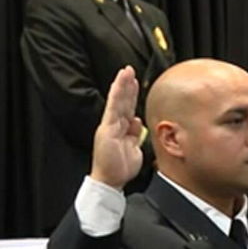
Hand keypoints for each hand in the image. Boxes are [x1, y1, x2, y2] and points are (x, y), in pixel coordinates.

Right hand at [90, 66, 143, 188]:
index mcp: (122, 129)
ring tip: (126, 72)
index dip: (131, 95)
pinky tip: (119, 85)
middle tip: (130, 69)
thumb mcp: (134, 148)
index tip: (135, 82)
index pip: (128, 108)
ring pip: (118, 102)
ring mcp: (110, 126)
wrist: (110, 179)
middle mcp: (114, 125)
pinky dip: (117, 96)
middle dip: (127, 85)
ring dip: (122, 86)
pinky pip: (113, 109)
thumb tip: (138, 122)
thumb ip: (136, 135)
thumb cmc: (121, 167)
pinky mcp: (107, 129)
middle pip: (123, 102)